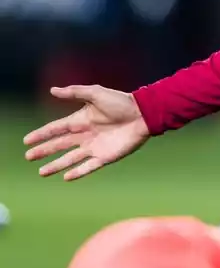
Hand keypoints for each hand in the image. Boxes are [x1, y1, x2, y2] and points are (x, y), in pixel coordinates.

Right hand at [24, 85, 150, 179]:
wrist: (144, 114)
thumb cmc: (121, 102)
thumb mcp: (96, 93)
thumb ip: (75, 92)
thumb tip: (52, 90)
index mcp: (81, 120)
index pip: (56, 129)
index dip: (41, 134)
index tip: (27, 140)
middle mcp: (85, 135)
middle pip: (59, 145)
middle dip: (44, 151)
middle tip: (29, 157)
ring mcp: (94, 147)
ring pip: (70, 158)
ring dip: (56, 165)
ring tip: (41, 172)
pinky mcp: (106, 157)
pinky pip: (88, 166)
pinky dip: (77, 172)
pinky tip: (66, 177)